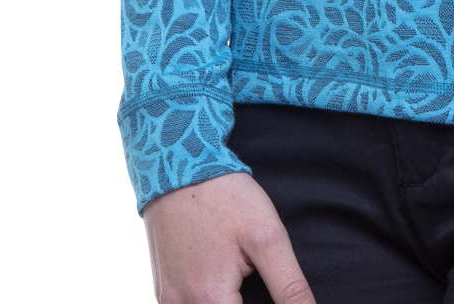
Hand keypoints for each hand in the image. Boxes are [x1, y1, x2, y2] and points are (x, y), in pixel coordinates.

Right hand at [143, 168, 315, 303]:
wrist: (177, 163)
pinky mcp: (164, 286)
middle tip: (253, 270)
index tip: (265, 281)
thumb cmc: (223, 195)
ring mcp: (168, 297)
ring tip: (240, 271)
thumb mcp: (267, 237)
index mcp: (208, 299)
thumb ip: (289, 285)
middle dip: (247, 300)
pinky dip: (209, 297)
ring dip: (228, 299)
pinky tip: (223, 275)